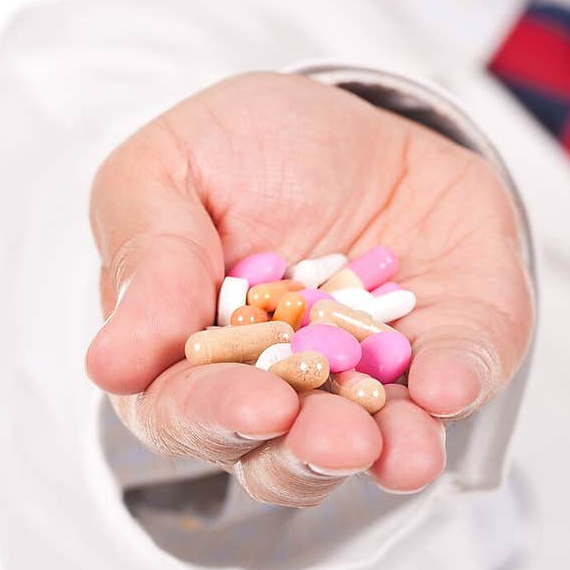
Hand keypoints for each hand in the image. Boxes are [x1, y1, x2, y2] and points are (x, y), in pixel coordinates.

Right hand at [86, 72, 532, 506]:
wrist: (354, 114)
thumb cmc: (240, 149)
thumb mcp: (168, 169)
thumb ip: (148, 258)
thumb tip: (111, 365)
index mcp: (189, 361)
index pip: (187, 413)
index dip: (217, 417)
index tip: (257, 405)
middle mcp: (279, 395)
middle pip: (279, 455)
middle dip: (307, 453)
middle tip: (334, 439)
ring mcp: (368, 384)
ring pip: (373, 449)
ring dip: (386, 454)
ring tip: (401, 450)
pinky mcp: (447, 353)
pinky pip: (458, 381)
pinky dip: (457, 384)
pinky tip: (449, 383)